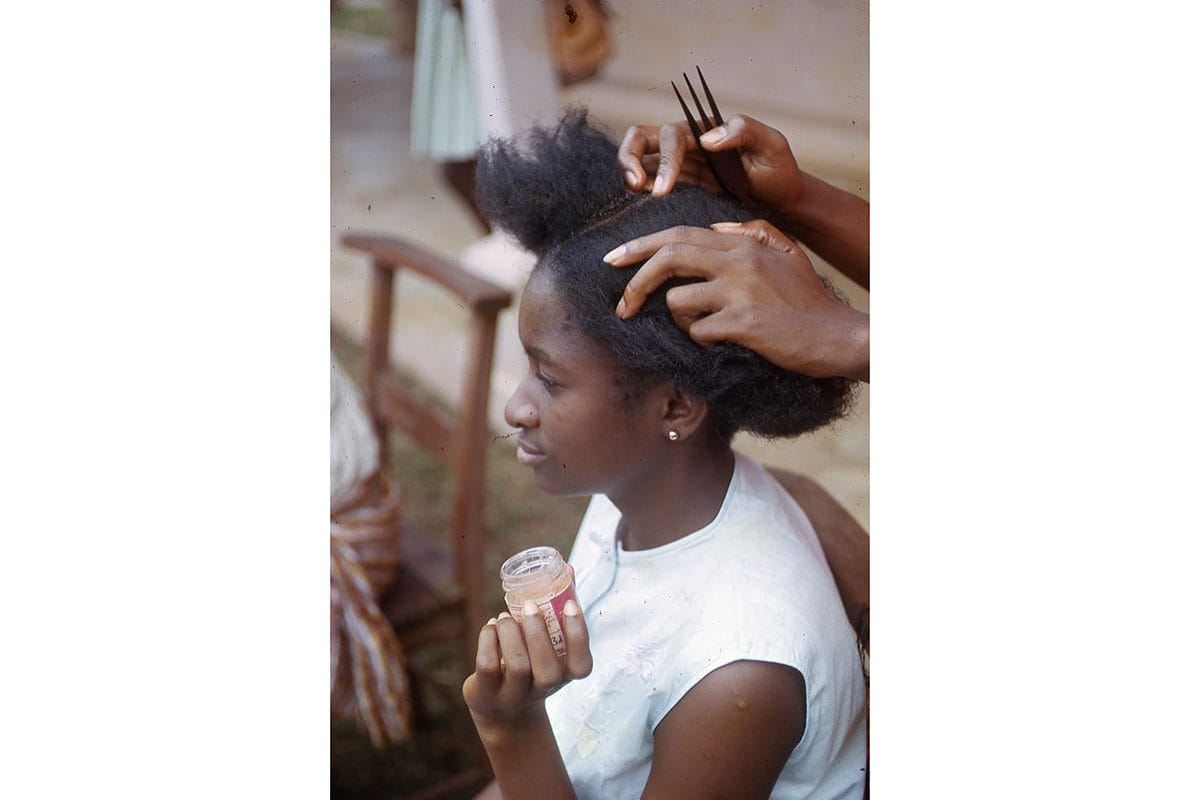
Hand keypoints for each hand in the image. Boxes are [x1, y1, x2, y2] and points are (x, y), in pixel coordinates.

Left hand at [462, 599, 592, 731]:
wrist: (502, 709)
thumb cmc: (531, 665)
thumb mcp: (549, 645)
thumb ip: (559, 609)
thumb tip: (568, 568)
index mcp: (564, 677)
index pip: (581, 665)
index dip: (578, 636)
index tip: (570, 604)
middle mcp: (542, 691)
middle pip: (548, 671)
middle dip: (539, 633)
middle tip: (530, 606)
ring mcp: (513, 696)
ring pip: (517, 666)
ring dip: (511, 633)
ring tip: (506, 616)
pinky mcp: (486, 693)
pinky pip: (487, 665)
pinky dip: (488, 639)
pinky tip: (492, 626)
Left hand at [607, 220, 868, 381]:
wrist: (836, 335)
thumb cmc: (809, 300)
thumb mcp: (787, 254)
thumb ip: (753, 233)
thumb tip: (717, 230)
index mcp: (743, 243)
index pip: (679, 234)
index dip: (640, 245)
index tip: (615, 259)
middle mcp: (738, 261)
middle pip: (667, 258)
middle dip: (635, 282)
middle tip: (622, 306)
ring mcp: (740, 290)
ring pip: (677, 301)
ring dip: (679, 321)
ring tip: (702, 330)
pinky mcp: (743, 322)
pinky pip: (698, 331)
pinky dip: (701, 342)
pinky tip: (721, 344)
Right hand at [617, 114, 806, 219]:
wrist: (780, 202)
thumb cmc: (779, 171)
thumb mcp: (773, 145)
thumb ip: (745, 131)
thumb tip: (706, 138)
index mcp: (703, 130)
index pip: (670, 137)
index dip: (663, 161)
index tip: (662, 190)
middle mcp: (684, 145)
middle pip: (640, 138)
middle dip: (629, 158)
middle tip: (635, 186)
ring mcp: (677, 168)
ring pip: (638, 160)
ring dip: (627, 175)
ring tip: (634, 195)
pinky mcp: (676, 190)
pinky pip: (647, 187)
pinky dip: (637, 195)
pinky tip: (641, 210)